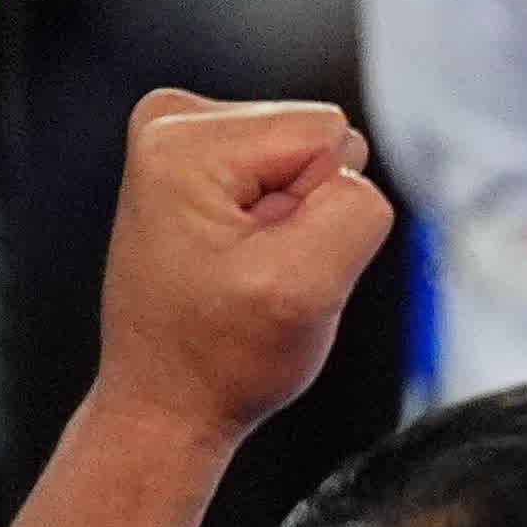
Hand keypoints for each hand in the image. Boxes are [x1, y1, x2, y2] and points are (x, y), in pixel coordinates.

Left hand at [88, 92, 387, 450]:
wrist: (169, 401)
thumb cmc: (218, 357)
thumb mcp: (306, 288)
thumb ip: (357, 210)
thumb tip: (356, 178)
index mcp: (183, 142)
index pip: (330, 134)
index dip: (321, 207)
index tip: (271, 258)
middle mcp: (171, 125)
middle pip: (320, 138)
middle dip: (307, 210)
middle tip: (260, 267)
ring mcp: (180, 144)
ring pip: (310, 159)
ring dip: (294, 222)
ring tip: (246, 269)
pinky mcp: (196, 167)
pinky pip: (290, 176)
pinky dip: (279, 225)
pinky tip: (239, 262)